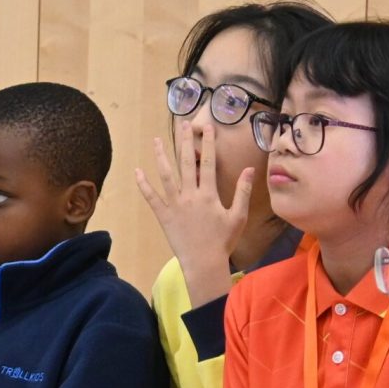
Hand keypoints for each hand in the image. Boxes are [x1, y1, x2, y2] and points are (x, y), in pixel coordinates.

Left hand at [133, 121, 254, 307]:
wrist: (203, 263)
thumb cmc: (223, 241)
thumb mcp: (238, 216)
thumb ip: (242, 192)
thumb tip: (250, 170)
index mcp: (209, 194)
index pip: (209, 163)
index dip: (209, 143)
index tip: (208, 127)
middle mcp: (190, 195)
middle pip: (187, 163)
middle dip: (185, 142)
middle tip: (184, 124)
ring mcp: (174, 205)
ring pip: (166, 175)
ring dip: (161, 156)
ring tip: (157, 140)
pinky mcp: (163, 216)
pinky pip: (151, 198)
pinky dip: (144, 184)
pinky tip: (138, 171)